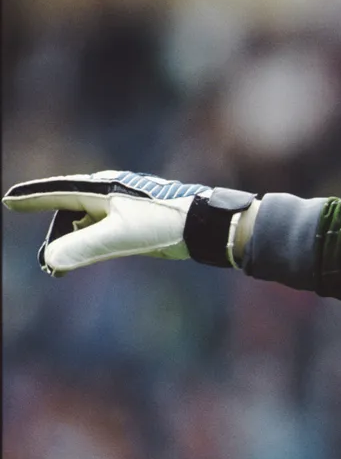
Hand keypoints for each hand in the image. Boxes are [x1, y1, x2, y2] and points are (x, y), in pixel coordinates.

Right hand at [3, 171, 256, 275]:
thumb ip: (85, 247)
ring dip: (68, 244)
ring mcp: (121, 207)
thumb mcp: (121, 236)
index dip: (33, 197)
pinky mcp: (133, 221)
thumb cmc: (164, 223)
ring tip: (58, 270)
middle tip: (47, 266)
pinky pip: (98, 231)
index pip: (58, 192)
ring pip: (83, 224)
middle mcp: (109, 193)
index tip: (9, 200)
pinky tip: (80, 258)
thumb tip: (50, 261)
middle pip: (67, 212)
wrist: (203, 225)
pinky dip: (85, 244)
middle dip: (53, 237)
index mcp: (102, 188)